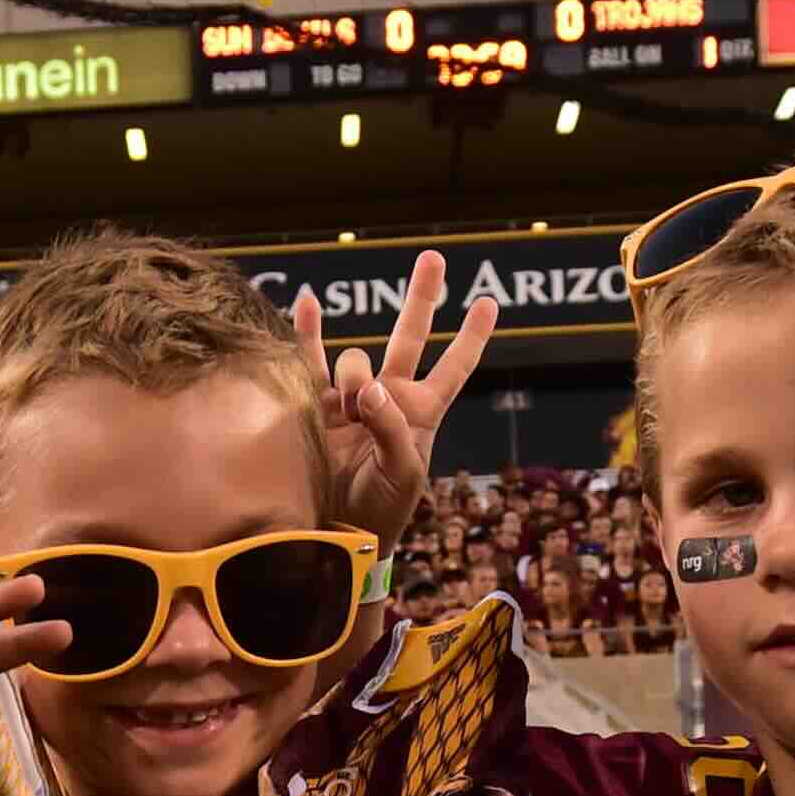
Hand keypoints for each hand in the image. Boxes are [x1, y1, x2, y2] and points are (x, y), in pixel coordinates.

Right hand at [292, 250, 500, 545]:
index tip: (488, 303)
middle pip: (409, 337)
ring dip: (353, 370)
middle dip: (422, 298)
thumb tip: (369, 385)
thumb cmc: (383, 511)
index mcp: (421, 413)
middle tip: (433, 258)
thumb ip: (391, 427)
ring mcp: (351, 400)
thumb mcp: (403, 473)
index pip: (453, 368)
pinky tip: (306, 302)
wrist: (340, 537)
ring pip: (356, 358)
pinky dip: (307, 333)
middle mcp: (388, 398)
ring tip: (350, 402)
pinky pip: (310, 363)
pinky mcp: (316, 408)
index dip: (471, 337)